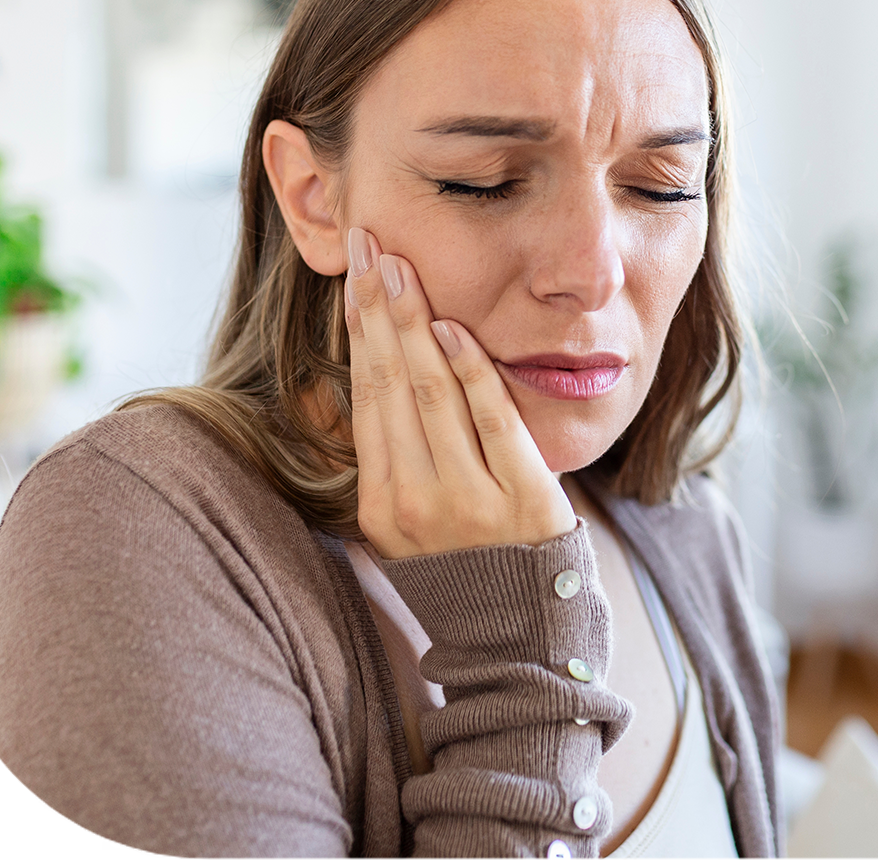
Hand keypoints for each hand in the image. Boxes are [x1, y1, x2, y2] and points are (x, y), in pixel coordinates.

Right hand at [344, 227, 576, 559]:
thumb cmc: (463, 561)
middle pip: (390, 383)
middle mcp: (416, 500)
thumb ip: (394, 451)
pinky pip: (490, 420)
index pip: (365, 395)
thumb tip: (375, 366)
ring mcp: (469, 500)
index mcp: (382, 503)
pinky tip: (452, 327)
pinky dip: (469, 370)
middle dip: (377, 306)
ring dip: (415, 322)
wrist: (521, 633)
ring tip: (399, 267)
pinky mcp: (523, 498)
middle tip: (369, 245)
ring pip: (432, 393)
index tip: (354, 273)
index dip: (359, 328)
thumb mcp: (409, 518)